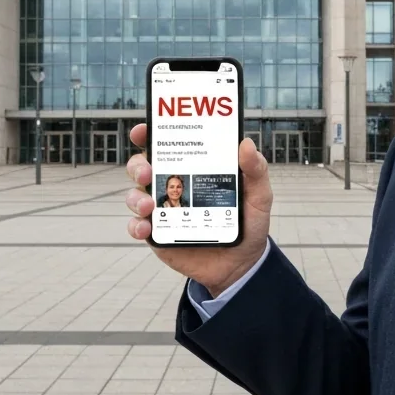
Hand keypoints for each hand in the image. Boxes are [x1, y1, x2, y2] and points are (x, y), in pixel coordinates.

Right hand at [124, 124, 272, 296]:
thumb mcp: (258, 195)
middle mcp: (174, 184)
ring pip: (135, 195)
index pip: (167, 144)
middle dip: (138, 165)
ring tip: (149, 205)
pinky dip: (136, 225)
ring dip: (136, 197)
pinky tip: (146, 227)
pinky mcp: (158, 233)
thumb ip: (255, 170)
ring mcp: (164, 208)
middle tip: (148, 172)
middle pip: (143, 166)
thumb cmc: (249, 223)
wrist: (243, 264)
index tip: (144, 130)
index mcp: (194, 168)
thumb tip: (246, 144)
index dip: (150, 134)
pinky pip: (137, 226)